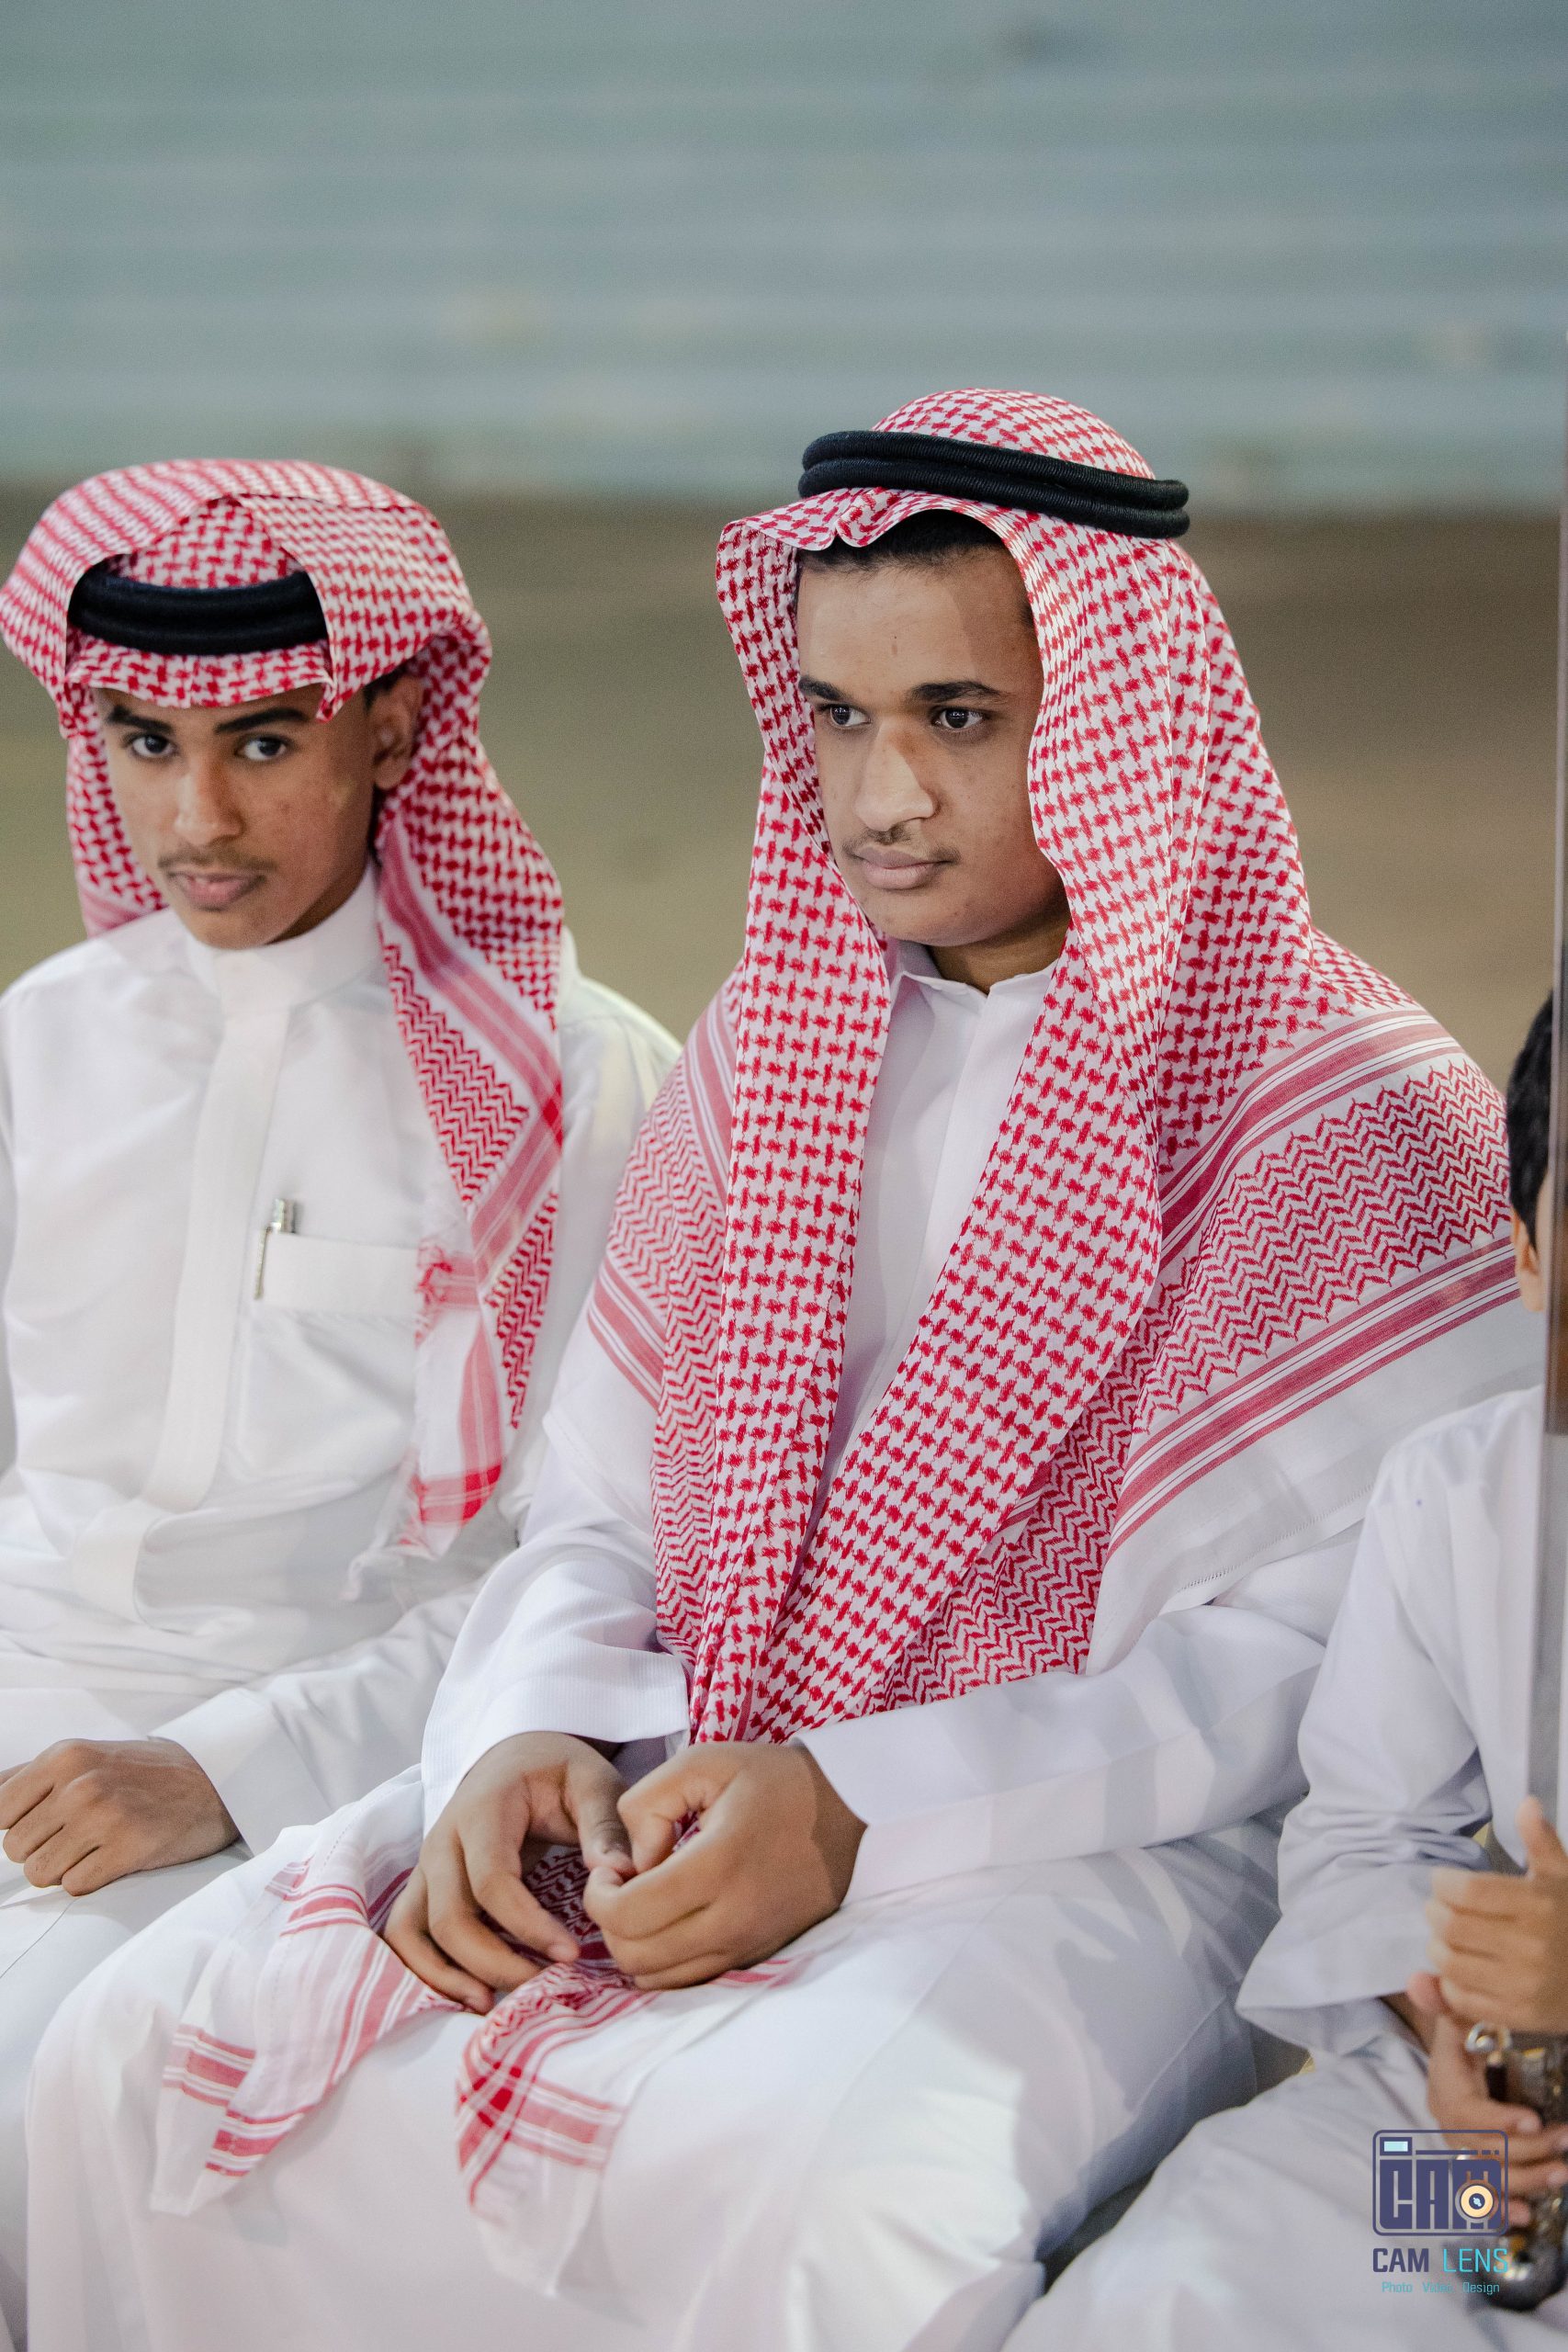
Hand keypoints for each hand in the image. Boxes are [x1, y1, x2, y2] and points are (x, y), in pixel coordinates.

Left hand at [0, 1737, 237, 1893]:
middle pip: (16, 1848)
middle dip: (42, 1850)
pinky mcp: (128, 1848)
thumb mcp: (84, 1756)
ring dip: (64, 1869)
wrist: (214, 1782)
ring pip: (41, 1872)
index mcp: (64, 1757)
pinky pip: (74, 1886)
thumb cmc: (142, 1773)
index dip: (19, 1826)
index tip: (45, 1825)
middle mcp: (80, 1783)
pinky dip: (90, 1880)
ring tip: (94, 1848)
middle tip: (78, 1836)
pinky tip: (113, 1858)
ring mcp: (104, 1816)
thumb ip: (29, 1777)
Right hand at [383, 1732, 632, 2013]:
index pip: (491, 1881)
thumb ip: (605, 1826)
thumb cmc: (559, 1772)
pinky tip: (470, 1993)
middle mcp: (442, 1838)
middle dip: (493, 1961)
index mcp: (483, 1809)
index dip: (527, 1925)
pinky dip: (426, 1970)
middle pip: (448, 1916)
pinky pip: (405, 1935)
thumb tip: (618, 1875)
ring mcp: (426, 1864)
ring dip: (448, 1975)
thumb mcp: (593, 1782)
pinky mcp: (423, 1886)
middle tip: (542, 1987)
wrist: (518, 1755)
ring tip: (494, 2004)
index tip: (571, 1953)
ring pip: (414, 1931)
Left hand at [583, 1740, 864, 1990]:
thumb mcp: (702, 1762)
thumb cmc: (771, 1780)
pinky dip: (665, 1961)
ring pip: (658, 1980)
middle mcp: (733, 1919)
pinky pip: (689, 1982)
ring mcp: (748, 1946)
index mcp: (718, 1866)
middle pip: (636, 1957)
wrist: (847, 1809)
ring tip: (647, 1902)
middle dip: (611, 1923)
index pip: (628, 1915)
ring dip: (636, 1945)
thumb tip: (628, 1863)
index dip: (598, 1896)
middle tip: (623, 1885)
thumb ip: (645, 1803)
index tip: (611, 1868)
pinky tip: (672, 1922)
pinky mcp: (757, 1958)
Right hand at [1406, 1970, 1567, 2224]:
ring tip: (1562, 2173)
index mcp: (1444, 2089)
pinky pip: (1480, 2197)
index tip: (1533, 2120)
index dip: (1497, 2122)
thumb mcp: (1460, 2016)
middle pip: (1480, 2152)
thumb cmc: (1465, 2036)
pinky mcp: (1472, 2167)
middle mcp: (1448, 2126)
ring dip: (1525, 2181)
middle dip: (1526, 2153)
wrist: (1459, 2060)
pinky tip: (1524, 2215)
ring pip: (1485, 2178)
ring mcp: (1460, 2151)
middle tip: (1566, 2142)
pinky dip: (1499, 2210)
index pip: (1464, 2113)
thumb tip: (1421, 1979)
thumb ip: (1446, 2002)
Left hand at [1426, 1799, 1567, 2032]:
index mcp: (1538, 1904)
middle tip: (1439, 1908)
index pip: (1467, 1892)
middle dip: (1435, 1913)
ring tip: (1445, 1937)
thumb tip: (1527, 1803)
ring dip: (1437, 1947)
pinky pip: (1463, 1998)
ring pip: (1451, 1963)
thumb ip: (1543, 1842)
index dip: (1443, 1883)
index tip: (1442, 1881)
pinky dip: (1449, 1982)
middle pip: (1452, 1927)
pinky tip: (1458, 1967)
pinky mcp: (1519, 2015)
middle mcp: (1530, 1945)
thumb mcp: (1564, 1879)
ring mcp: (1524, 1984)